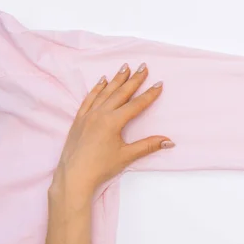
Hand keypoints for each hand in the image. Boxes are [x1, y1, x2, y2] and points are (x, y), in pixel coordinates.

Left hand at [51, 63, 173, 202]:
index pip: (136, 104)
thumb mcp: (127, 156)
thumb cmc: (101, 168)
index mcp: (113, 122)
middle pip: (121, 93)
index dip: (149, 94)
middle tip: (143, 66)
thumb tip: (170, 141)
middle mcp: (100, 114)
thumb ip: (148, 145)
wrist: (73, 177)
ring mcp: (87, 115)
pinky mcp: (79, 120)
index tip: (159, 83)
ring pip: (105, 92)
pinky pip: (89, 99)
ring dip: (116, 79)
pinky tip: (102, 81)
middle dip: (134, 79)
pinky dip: (96, 88)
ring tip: (125, 67)